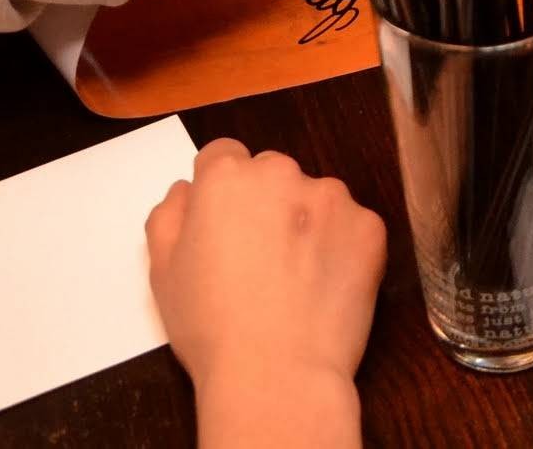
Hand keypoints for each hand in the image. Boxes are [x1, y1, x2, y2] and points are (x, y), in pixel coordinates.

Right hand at [145, 140, 385, 393]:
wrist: (276, 374)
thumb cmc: (212, 327)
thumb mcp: (163, 271)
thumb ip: (170, 214)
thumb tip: (187, 190)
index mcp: (226, 177)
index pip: (223, 157)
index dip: (222, 193)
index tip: (226, 228)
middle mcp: (281, 173)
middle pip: (272, 174)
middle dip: (266, 204)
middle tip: (260, 259)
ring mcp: (331, 197)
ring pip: (315, 198)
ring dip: (307, 223)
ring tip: (294, 280)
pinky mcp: (369, 227)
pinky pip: (352, 226)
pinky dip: (342, 249)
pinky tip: (323, 288)